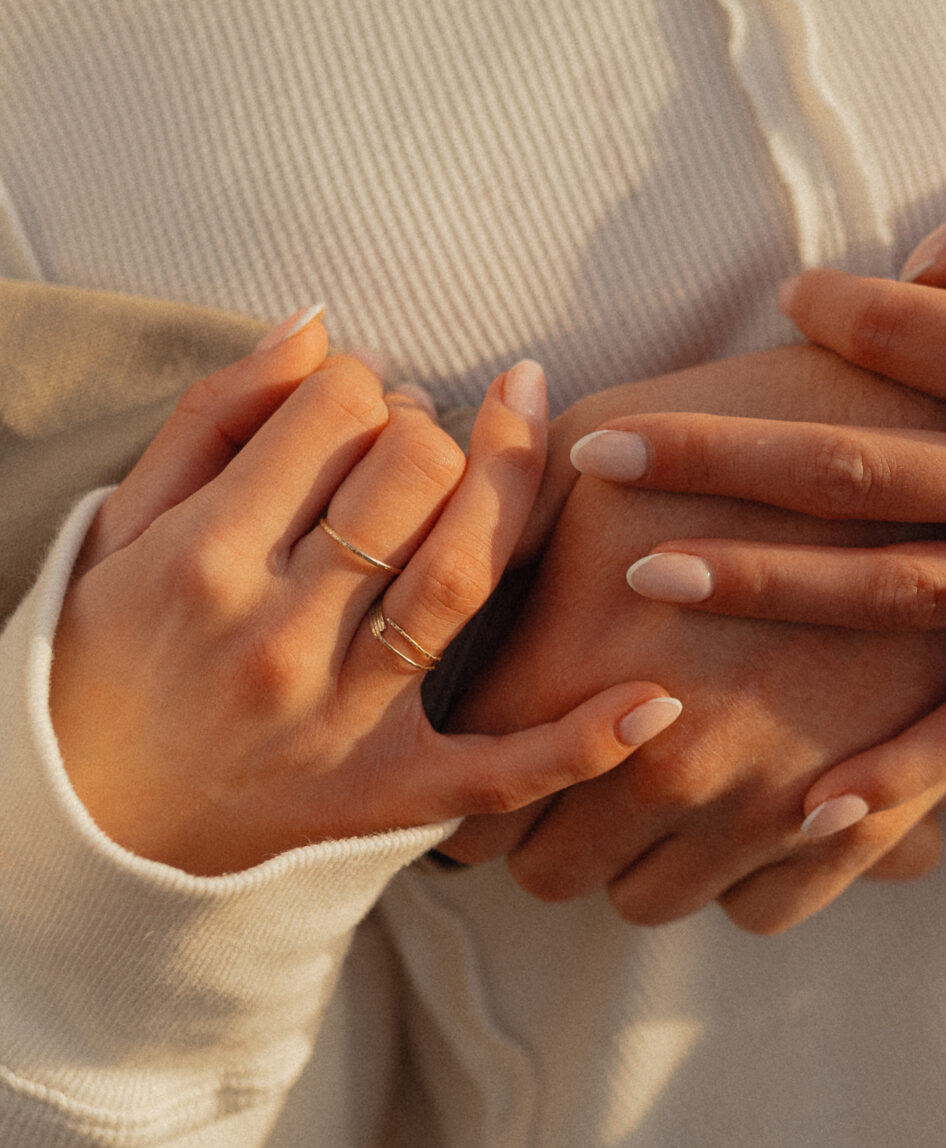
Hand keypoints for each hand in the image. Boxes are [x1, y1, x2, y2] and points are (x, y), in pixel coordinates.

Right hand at [51, 324, 680, 873]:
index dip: (362, 382)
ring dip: (508, 491)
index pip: (333, 414)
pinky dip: (586, 738)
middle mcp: (278, 635)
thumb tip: (319, 325)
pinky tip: (658, 693)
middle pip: (410, 479)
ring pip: (462, 579)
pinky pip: (504, 768)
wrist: (86, 822)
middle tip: (417, 434)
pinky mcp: (392, 793)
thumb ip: (216, 415)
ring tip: (516, 437)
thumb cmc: (113, 653)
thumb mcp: (126, 526)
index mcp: (204, 558)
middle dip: (431, 426)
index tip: (354, 402)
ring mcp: (343, 720)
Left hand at [444, 342, 945, 930]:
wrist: (945, 444)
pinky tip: (733, 806)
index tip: (490, 743)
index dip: (472, 769)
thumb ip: (492, 528)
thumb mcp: (600, 447)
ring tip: (647, 786)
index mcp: (579, 678)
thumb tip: (418, 563)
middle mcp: (666, 763)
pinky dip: (736, 874)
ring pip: (648, 901)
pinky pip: (759, 909)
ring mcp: (768, 805)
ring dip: (636, 854)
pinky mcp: (862, 822)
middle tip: (563, 765)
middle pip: (549, 871)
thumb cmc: (757, 424)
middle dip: (546, 823)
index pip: (469, 800)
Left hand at [568, 159, 945, 830]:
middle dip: (715, 458)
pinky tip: (804, 800)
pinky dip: (901, 771)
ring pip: (882, 591)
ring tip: (643, 578)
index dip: (838, 311)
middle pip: (853, 468)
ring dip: (759, 587)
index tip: (780, 300)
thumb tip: (916, 245)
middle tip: (600, 450)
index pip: (915, 332)